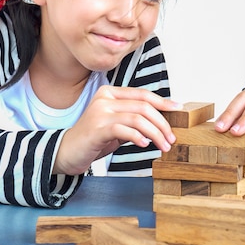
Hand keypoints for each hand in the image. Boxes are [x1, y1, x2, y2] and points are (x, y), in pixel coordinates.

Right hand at [53, 86, 180, 174]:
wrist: (66, 152)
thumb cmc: (94, 139)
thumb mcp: (117, 125)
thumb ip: (134, 119)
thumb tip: (162, 121)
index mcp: (110, 93)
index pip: (142, 94)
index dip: (162, 102)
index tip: (178, 109)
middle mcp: (105, 98)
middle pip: (143, 106)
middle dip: (162, 123)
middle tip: (171, 138)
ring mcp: (100, 112)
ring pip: (138, 118)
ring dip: (155, 134)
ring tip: (163, 146)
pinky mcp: (97, 128)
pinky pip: (125, 130)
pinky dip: (139, 137)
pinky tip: (145, 145)